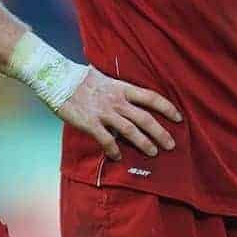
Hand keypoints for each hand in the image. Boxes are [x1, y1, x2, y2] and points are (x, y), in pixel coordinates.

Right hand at [56, 67, 181, 160]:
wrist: (57, 79)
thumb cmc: (80, 79)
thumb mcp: (104, 78)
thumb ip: (117, 88)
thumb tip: (127, 94)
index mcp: (122, 88)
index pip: (151, 97)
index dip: (167, 108)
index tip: (179, 118)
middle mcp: (117, 101)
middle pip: (145, 118)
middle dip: (161, 133)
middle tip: (171, 145)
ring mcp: (104, 113)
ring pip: (130, 131)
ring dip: (144, 143)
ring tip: (153, 153)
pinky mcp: (90, 123)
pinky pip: (106, 140)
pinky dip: (114, 150)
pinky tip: (118, 157)